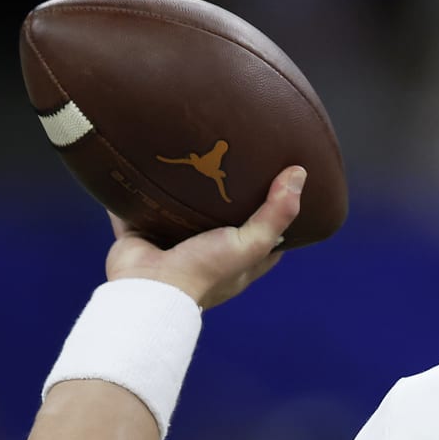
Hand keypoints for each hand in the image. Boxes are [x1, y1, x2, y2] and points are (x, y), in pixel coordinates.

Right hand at [105, 165, 305, 309]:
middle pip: (222, 219)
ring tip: (192, 151)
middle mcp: (207, 253)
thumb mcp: (251, 243)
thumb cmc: (205, 270)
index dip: (276, 214)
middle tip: (233, 159)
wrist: (149, 288)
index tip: (281, 184)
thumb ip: (276, 213)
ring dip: (183, 189)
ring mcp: (172, 244)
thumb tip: (299, 173)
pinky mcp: (141, 234)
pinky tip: (142, 160)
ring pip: (180, 211)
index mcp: (238, 262)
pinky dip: (138, 190)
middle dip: (227, 194)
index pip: (266, 237)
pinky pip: (138, 207)